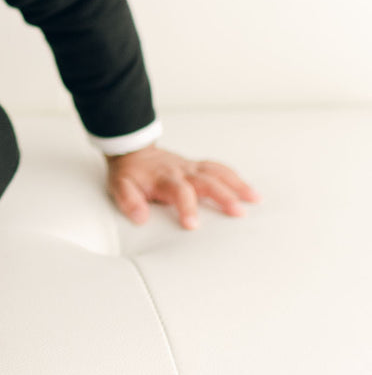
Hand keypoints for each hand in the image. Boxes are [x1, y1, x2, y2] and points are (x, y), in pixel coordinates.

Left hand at [106, 144, 259, 229]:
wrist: (132, 150)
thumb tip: (140, 218)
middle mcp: (181, 171)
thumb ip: (129, 201)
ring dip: (236, 185)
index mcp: (164, 178)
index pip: (179, 191)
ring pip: (217, 173)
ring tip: (254, 200)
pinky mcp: (197, 167)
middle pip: (206, 181)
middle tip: (238, 213)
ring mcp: (191, 167)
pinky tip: (249, 191)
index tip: (192, 225)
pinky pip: (218, 169)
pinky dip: (235, 178)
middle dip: (222, 196)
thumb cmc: (130, 173)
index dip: (186, 207)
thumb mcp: (120, 186)